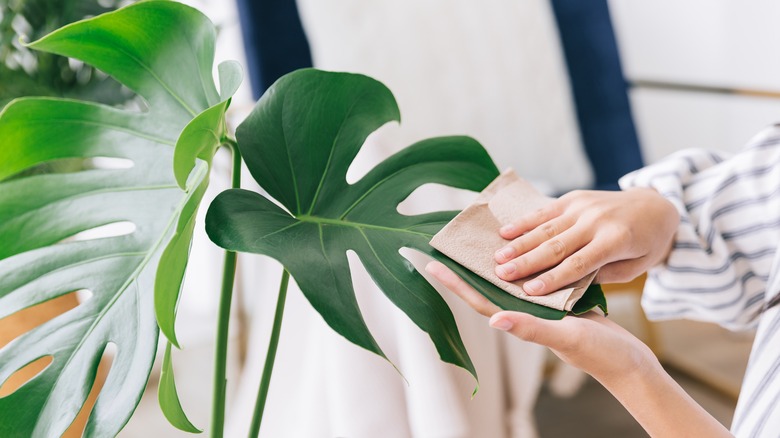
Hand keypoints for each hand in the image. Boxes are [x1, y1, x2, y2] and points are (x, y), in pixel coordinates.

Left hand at [426, 260, 731, 436]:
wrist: (629, 362)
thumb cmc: (599, 355)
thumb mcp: (566, 338)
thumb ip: (532, 329)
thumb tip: (495, 319)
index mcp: (521, 322)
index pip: (480, 301)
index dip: (456, 284)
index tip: (432, 264)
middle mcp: (525, 315)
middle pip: (488, 289)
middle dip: (466, 270)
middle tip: (446, 245)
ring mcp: (541, 309)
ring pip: (509, 283)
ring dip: (492, 265)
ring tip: (476, 242)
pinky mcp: (559, 303)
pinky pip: (534, 280)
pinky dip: (523, 264)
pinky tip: (523, 250)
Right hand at [493, 188, 678, 294]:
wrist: (656, 205)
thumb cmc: (646, 244)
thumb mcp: (635, 267)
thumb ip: (602, 274)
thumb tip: (568, 285)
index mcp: (616, 241)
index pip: (579, 264)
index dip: (553, 278)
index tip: (529, 292)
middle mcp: (596, 221)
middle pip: (556, 246)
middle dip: (527, 262)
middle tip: (501, 275)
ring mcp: (584, 206)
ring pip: (546, 228)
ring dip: (519, 244)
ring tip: (497, 257)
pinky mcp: (574, 198)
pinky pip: (546, 211)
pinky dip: (524, 222)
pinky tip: (504, 232)